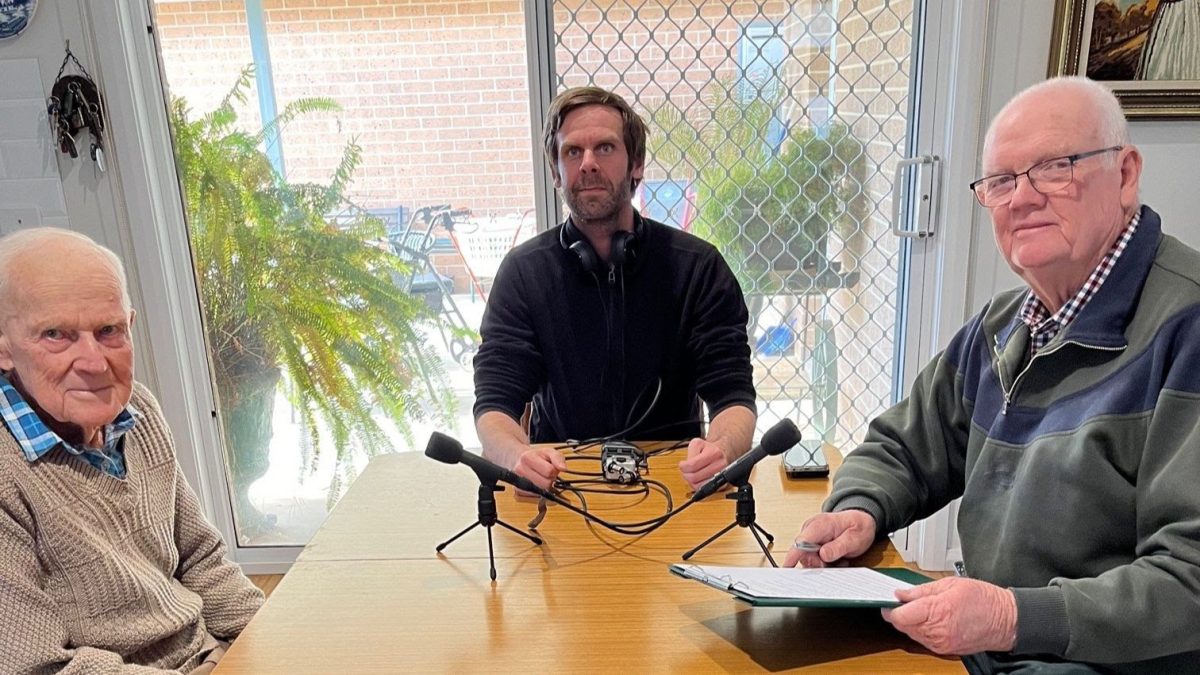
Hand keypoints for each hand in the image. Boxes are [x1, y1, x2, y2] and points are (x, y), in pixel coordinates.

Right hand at [513, 446, 566, 491]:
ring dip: (545, 485)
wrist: (519, 459)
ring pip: (541, 491)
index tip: (552, 467)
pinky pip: (536, 495)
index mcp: (528, 458)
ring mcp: (518, 481)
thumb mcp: (549, 451)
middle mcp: (521, 470)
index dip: (554, 470)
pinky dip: (540, 489)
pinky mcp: (519, 491)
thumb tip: (563, 468)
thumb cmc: (535, 456)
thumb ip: (558, 458)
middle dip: (550, 478)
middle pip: (545, 483)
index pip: (549, 471)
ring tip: (542, 476)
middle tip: (547, 472)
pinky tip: (537, 481)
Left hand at [679, 438, 728, 488]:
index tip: (682, 465)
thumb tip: (686, 466)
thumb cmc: (708, 449)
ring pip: (699, 486)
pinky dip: (698, 486)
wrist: (721, 454)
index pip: (692, 465)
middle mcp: (720, 465)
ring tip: (691, 474)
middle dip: (686, 474)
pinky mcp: (722, 484)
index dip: (683, 466)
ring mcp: (722, 476)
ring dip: (691, 481)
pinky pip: (705, 490)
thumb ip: (690, 454)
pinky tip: (697, 479)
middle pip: (694, 477)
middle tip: (686, 471)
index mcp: (714, 453)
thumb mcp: (697, 444)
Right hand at [782, 510, 875, 567]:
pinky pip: (813, 558)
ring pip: (808, 558)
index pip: (801, 542)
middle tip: (835, 563)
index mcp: (820, 525)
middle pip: (804, 554)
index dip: (793, 556)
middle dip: (818, 564)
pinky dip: (824, 562)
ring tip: (839, 559)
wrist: (861, 521)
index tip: (788, 568)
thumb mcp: (854, 538)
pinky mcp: (812, 543)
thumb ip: (838, 547)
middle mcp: (811, 529)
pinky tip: (836, 558)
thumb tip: (823, 555)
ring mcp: (811, 536)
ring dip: (823, 563)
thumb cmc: (858, 526)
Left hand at [881, 577, 1016, 654]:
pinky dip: (921, 630)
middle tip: (903, 602)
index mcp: (938, 611)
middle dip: (899, 614)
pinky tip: (929, 619)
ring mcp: (941, 643)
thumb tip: (900, 594)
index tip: (888, 601)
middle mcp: (937, 631)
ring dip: (910, 622)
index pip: (900, 617)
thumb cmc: (983, 599)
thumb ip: (921, 590)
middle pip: (903, 626)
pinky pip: (923, 640)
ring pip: (911, 634)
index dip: (890, 609)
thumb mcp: (950, 584)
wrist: (1006, 620)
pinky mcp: (945, 650)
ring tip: (920, 609)